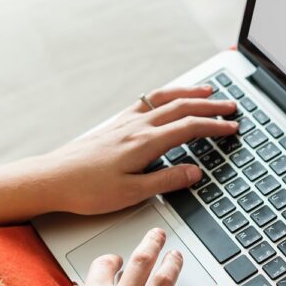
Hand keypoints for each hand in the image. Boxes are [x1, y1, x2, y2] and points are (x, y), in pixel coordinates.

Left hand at [38, 86, 237, 214]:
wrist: (52, 178)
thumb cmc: (87, 190)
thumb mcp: (131, 194)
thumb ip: (166, 181)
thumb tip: (195, 172)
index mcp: (145, 143)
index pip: (189, 128)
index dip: (215, 127)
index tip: (233, 127)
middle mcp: (136, 127)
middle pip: (181, 108)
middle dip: (210, 106)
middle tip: (231, 106)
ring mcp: (125, 123)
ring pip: (164, 99)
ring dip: (189, 93)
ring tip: (207, 92)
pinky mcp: (114, 125)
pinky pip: (146, 102)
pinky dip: (165, 96)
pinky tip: (167, 98)